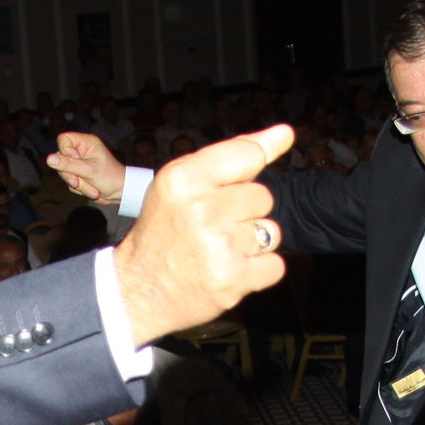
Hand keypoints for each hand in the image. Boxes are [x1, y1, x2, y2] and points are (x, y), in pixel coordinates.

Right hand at [48, 132, 129, 204]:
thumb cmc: (110, 177)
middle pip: (61, 158)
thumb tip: (49, 159)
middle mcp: (81, 150)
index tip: (75, 162)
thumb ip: (68, 164)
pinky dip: (80, 188)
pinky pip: (70, 181)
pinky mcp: (79, 174)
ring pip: (65, 172)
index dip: (65, 152)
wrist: (121, 192)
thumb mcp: (89, 171)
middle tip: (79, 182)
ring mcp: (79, 163)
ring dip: (77, 184)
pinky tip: (91, 190)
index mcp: (86, 142)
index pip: (63, 139)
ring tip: (92, 190)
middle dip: (71, 174)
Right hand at [111, 125, 294, 343]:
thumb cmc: (164, 232)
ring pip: (271, 232)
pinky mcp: (233, 278)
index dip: (259, 159)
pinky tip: (229, 271)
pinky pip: (275, 265)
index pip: (248, 154)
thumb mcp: (180, 184)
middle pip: (263, 197)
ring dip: (252, 244)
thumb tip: (286, 132)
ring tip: (219, 251)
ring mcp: (219, 245)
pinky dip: (258, 272)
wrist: (138, 292)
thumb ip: (231, 156)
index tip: (270, 153)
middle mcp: (201, 208)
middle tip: (213, 228)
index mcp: (184, 178)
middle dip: (246, 213)